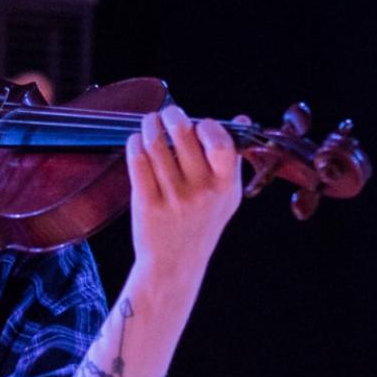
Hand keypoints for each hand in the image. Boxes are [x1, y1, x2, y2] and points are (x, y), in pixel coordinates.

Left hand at [125, 105, 246, 300]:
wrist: (175, 263)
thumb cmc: (202, 224)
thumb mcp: (227, 196)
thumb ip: (233, 158)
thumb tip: (240, 118)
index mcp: (225, 186)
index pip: (220, 142)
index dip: (207, 125)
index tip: (198, 124)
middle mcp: (201, 191)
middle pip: (182, 134)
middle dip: (171, 115)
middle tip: (167, 114)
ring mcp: (173, 198)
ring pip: (156, 144)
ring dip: (150, 126)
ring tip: (150, 123)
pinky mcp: (147, 203)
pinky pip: (138, 161)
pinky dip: (135, 144)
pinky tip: (137, 142)